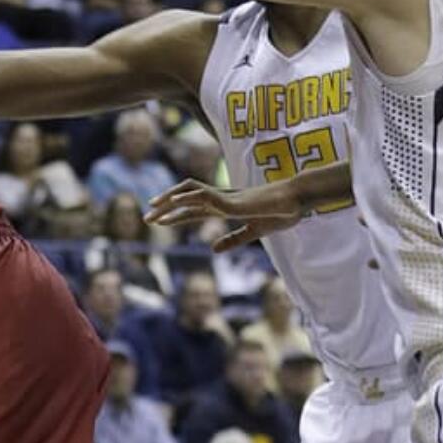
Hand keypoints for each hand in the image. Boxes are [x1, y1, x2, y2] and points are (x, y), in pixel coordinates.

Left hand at [143, 178, 301, 249]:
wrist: (296, 201)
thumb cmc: (279, 213)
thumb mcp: (253, 231)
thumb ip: (233, 239)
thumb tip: (213, 249)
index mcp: (225, 207)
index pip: (193, 210)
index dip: (174, 215)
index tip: (158, 221)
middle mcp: (221, 199)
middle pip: (186, 200)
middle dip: (165, 208)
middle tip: (146, 219)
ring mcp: (225, 197)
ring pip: (190, 192)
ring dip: (170, 198)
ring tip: (153, 208)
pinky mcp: (231, 200)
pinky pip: (204, 195)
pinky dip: (187, 196)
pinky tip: (173, 201)